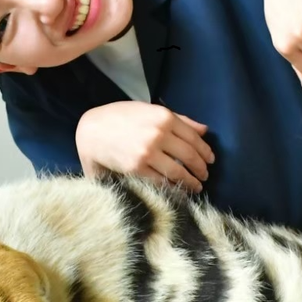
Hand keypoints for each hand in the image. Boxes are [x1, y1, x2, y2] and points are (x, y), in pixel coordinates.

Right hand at [76, 102, 214, 192]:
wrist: (91, 130)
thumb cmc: (120, 118)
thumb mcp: (149, 111)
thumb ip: (178, 119)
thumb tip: (204, 130)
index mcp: (164, 117)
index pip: (194, 138)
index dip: (205, 151)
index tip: (210, 160)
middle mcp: (158, 133)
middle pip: (189, 156)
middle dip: (201, 168)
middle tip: (205, 175)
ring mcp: (148, 152)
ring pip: (178, 171)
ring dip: (191, 181)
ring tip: (196, 186)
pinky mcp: (137, 168)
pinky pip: (161, 181)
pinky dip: (173, 188)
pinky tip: (178, 190)